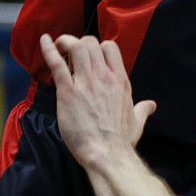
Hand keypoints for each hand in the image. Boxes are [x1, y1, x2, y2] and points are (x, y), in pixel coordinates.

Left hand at [39, 33, 154, 170]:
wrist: (108, 154)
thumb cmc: (121, 141)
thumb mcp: (137, 122)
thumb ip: (142, 109)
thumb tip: (151, 105)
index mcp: (120, 80)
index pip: (110, 47)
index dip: (98, 47)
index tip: (90, 57)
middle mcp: (104, 76)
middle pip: (90, 42)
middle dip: (79, 43)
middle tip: (70, 56)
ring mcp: (86, 82)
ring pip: (76, 46)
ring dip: (65, 43)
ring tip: (58, 48)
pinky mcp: (69, 92)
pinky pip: (57, 64)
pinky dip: (49, 49)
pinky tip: (44, 41)